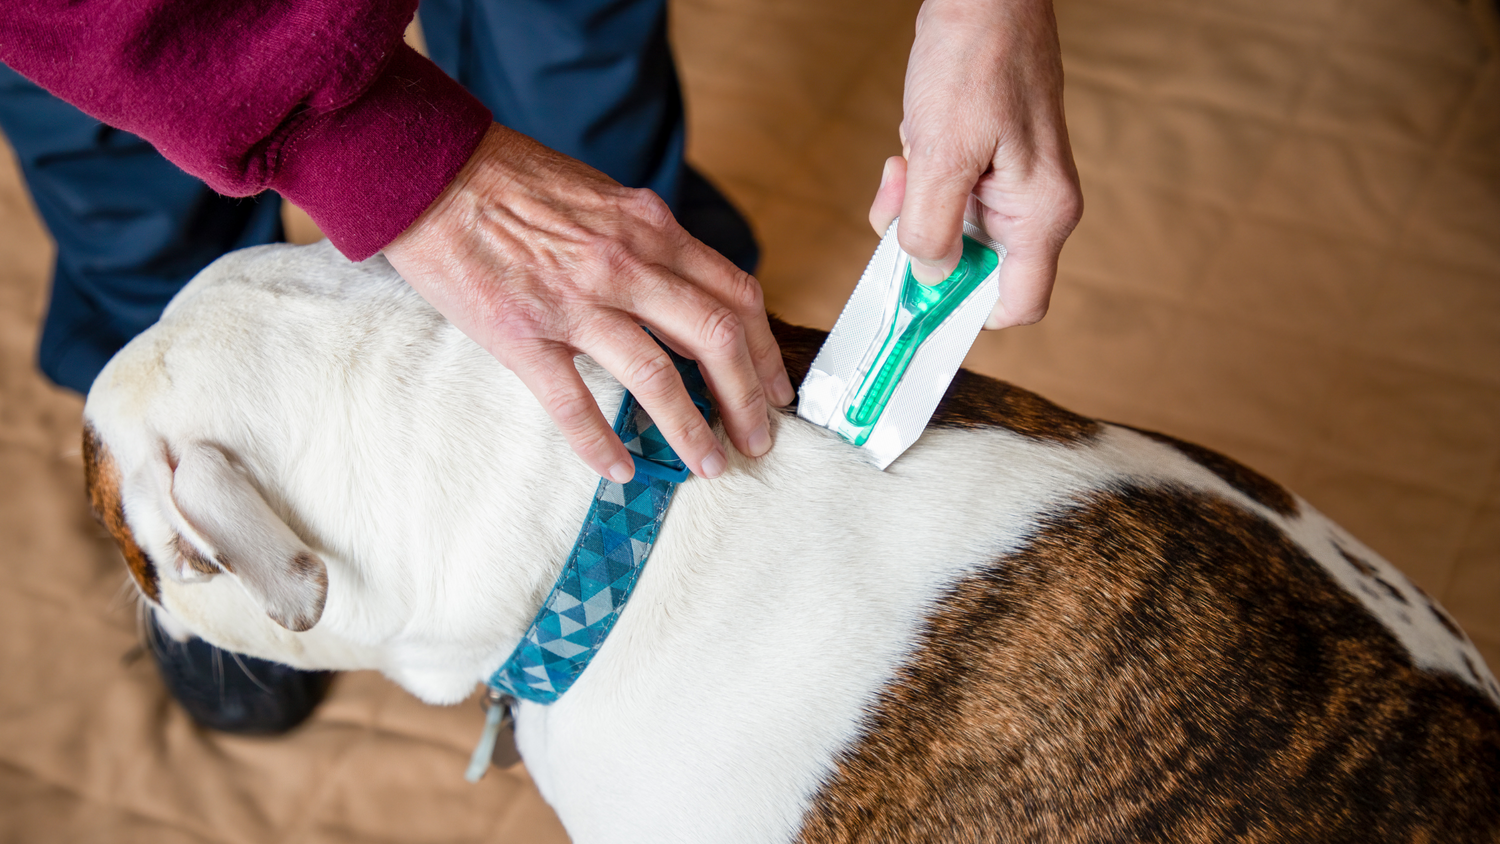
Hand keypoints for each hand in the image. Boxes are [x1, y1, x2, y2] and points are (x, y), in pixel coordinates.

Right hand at [383, 124, 793, 481]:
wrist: (428, 172)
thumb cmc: (512, 183)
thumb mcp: (603, 199)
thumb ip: (648, 246)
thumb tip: (686, 298)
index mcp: (650, 228)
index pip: (735, 294)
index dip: (764, 350)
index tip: (774, 391)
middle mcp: (624, 262)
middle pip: (715, 339)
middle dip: (746, 401)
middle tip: (757, 442)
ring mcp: (573, 300)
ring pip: (657, 376)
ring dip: (691, 429)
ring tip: (708, 465)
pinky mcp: (522, 333)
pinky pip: (573, 401)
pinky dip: (600, 443)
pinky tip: (618, 469)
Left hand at [870, 0, 1082, 328]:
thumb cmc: (977, 60)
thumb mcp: (941, 153)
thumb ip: (932, 226)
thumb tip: (928, 273)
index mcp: (1041, 214)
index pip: (1018, 304)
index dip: (967, 313)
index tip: (919, 301)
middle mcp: (1033, 207)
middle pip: (973, 271)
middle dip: (924, 247)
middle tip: (899, 203)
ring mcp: (1009, 186)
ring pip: (951, 235)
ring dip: (913, 209)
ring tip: (904, 162)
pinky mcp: (985, 166)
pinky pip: (943, 200)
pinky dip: (916, 184)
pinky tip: (910, 146)